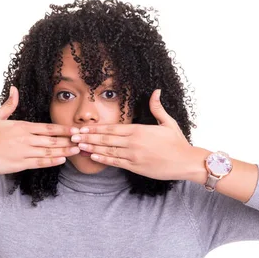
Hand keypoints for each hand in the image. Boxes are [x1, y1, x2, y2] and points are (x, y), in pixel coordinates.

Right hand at [0, 86, 79, 173]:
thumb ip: (9, 104)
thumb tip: (14, 88)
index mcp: (22, 126)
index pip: (48, 127)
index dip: (64, 129)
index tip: (76, 129)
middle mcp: (25, 138)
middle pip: (53, 140)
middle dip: (69, 140)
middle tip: (83, 140)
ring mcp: (23, 151)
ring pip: (49, 152)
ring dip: (65, 151)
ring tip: (77, 150)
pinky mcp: (19, 164)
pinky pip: (39, 162)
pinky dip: (52, 161)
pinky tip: (62, 160)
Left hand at [70, 89, 194, 180]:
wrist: (186, 162)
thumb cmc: (178, 142)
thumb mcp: (168, 122)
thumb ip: (157, 107)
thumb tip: (156, 91)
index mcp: (138, 130)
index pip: (112, 128)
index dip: (95, 128)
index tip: (82, 127)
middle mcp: (133, 142)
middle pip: (106, 139)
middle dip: (87, 137)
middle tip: (72, 136)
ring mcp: (133, 156)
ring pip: (108, 151)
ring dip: (91, 148)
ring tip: (77, 146)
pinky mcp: (136, 167)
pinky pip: (116, 162)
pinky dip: (103, 159)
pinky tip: (93, 157)